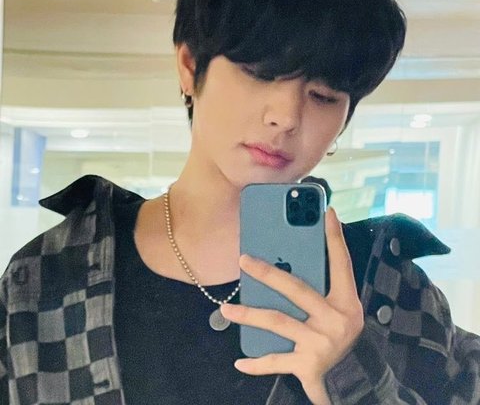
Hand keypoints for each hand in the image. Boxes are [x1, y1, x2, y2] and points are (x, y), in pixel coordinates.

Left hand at [220, 207, 363, 404]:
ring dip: (249, 316)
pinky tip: (239, 361)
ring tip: (225, 310)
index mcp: (345, 302)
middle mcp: (335, 320)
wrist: (352, 379)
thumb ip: (321, 287)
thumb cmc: (340, 334)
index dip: (335, 239)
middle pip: (297, 289)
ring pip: (278, 322)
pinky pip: (276, 362)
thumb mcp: (340, 309)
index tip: (327, 212)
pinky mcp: (307, 366)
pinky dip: (256, 363)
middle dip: (268, 273)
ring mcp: (320, 344)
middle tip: (243, 260)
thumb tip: (293, 257)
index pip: (341, 264)